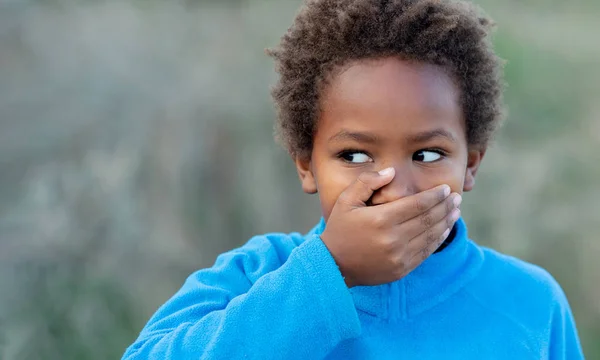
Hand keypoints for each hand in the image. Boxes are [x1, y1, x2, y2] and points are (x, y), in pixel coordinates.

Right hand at [320, 168, 461, 287]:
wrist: (334, 265)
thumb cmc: (340, 229)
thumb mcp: (346, 200)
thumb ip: (367, 182)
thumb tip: (391, 171)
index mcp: (381, 219)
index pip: (417, 204)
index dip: (435, 196)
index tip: (445, 189)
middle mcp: (393, 238)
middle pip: (428, 219)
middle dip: (445, 206)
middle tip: (456, 197)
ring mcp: (399, 256)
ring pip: (430, 235)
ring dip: (446, 222)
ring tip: (456, 211)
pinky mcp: (401, 269)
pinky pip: (426, 252)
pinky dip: (438, 239)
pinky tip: (445, 229)